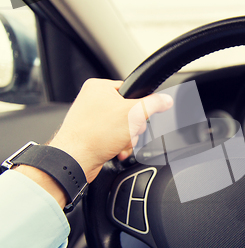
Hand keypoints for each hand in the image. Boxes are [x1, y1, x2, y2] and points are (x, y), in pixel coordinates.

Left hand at [49, 79, 172, 182]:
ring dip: (127, 139)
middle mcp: (93, 100)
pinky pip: (114, 137)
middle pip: (129, 111)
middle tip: (127, 131)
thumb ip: (154, 104)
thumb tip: (165, 100)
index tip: (140, 114)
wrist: (75, 160)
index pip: (131, 91)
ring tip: (120, 143)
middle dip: (133, 127)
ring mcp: (91, 118)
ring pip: (124, 127)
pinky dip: (119, 145)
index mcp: (99, 87)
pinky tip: (116, 150)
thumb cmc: (94, 135)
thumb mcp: (133, 114)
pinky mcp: (92, 134)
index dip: (139, 105)